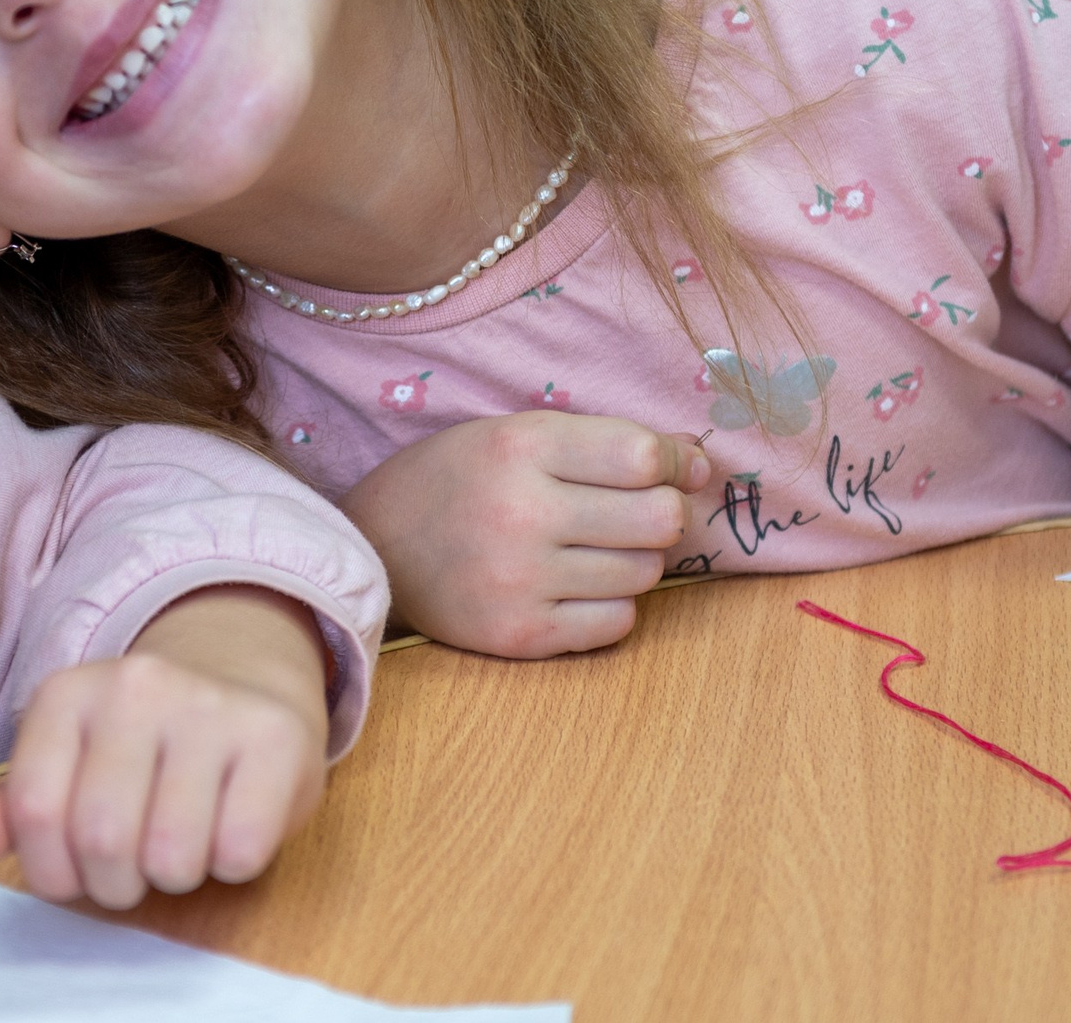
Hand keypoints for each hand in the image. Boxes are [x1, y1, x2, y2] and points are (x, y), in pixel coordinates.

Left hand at [0, 588, 329, 910]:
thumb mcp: (70, 763)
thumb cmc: (143, 748)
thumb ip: (17, 804)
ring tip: (180, 844)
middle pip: (103, 840)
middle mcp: (133, 686)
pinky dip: (231, 865)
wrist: (243, 683)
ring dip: (174, 877)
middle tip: (132, 869)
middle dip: (116, 885)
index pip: (33, 810)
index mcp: (66, 694)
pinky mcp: (273, 736)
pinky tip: (228, 825)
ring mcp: (207, 705)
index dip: (51, 871)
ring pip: (172, 856)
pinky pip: (239, 851)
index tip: (74, 873)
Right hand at [341, 413, 710, 657]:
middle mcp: (522, 512)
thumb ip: (600, 443)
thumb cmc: (452, 482)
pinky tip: (572, 587)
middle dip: (661, 514)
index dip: (675, 462)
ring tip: (588, 550)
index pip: (643, 456)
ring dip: (632, 560)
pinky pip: (616, 623)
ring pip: (643, 573)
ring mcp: (520, 580)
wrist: (371, 549)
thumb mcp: (511, 435)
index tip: (677, 468)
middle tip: (632, 513)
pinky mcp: (519, 636)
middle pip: (659, 519)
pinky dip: (609, 604)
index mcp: (518, 447)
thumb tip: (699, 467)